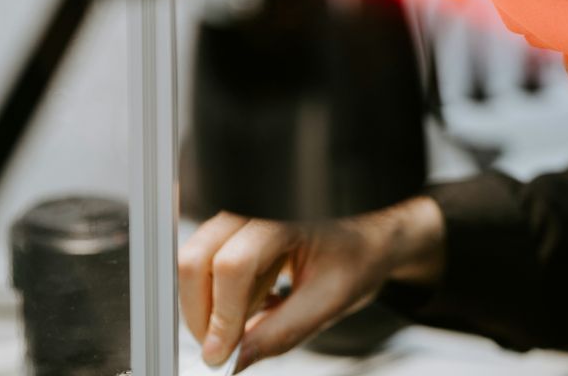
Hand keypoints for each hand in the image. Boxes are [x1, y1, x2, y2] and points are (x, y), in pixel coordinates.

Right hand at [177, 196, 444, 371]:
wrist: (371, 239)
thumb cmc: (360, 256)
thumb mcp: (331, 301)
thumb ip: (283, 332)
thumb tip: (236, 359)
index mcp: (288, 217)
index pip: (234, 264)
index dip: (221, 315)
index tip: (221, 354)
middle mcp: (257, 208)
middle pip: (198, 260)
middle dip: (203, 313)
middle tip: (222, 350)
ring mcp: (241, 216)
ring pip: (197, 264)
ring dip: (214, 305)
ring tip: (260, 315)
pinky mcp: (233, 231)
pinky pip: (207, 266)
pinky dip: (221, 295)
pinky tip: (258, 301)